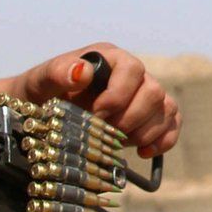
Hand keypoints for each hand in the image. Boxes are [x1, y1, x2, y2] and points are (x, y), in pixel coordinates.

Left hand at [0, 44, 181, 158]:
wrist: (39, 112)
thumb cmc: (40, 94)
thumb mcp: (40, 82)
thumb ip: (57, 73)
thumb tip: (81, 71)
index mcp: (109, 58)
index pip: (132, 69)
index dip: (120, 95)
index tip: (97, 115)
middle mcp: (131, 73)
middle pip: (153, 92)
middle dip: (131, 118)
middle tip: (106, 133)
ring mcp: (143, 94)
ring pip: (166, 108)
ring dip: (146, 131)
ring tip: (119, 144)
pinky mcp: (150, 116)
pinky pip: (172, 122)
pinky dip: (164, 140)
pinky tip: (143, 152)